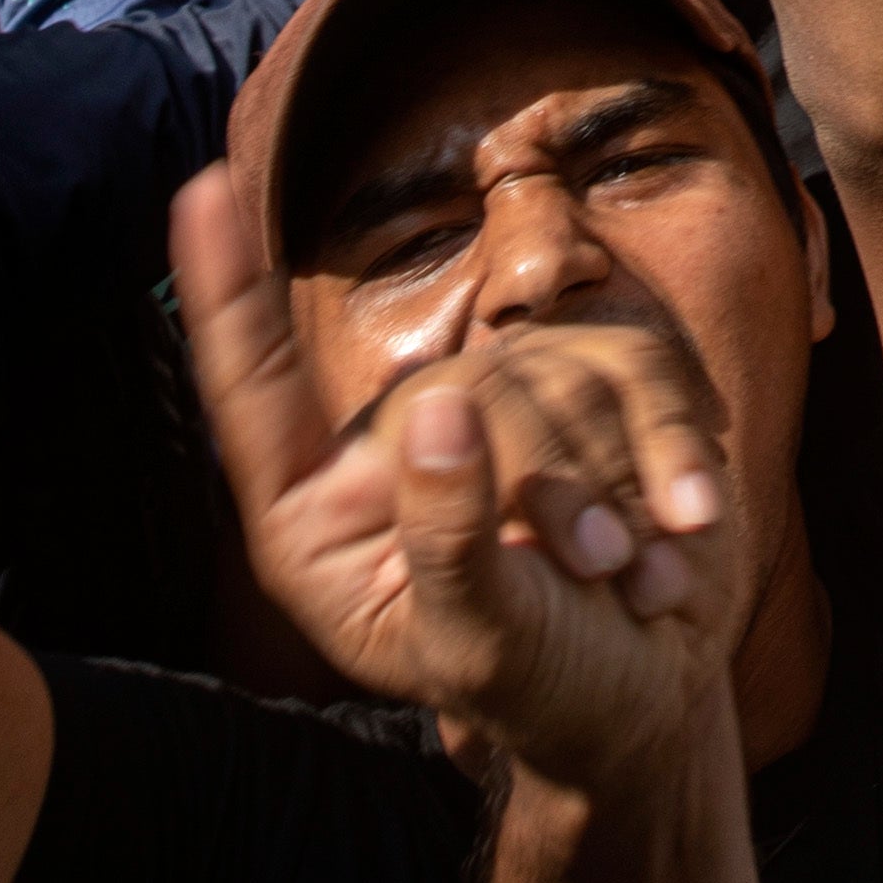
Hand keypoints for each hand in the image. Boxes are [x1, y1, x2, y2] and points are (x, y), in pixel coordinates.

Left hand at [176, 166, 738, 796]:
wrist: (650, 694)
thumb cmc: (545, 691)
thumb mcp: (482, 649)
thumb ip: (448, 540)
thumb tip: (437, 412)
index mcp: (324, 520)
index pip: (257, 394)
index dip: (229, 292)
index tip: (200, 189)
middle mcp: (395, 446)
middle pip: (462, 393)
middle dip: (549, 490)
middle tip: (598, 578)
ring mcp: (494, 405)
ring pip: (555, 382)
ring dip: (614, 493)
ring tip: (634, 580)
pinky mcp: (589, 385)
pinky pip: (636, 373)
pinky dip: (673, 456)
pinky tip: (682, 528)